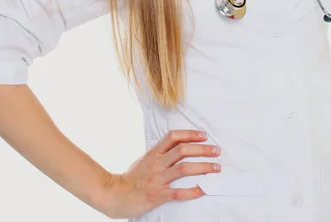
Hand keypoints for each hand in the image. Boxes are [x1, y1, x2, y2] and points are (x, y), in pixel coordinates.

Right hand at [98, 129, 221, 219]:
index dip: (190, 134)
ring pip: (183, 168)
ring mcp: (157, 179)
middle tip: (216, 151)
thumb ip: (159, 154)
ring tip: (216, 167)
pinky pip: (178, 192)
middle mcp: (156, 163)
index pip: (173, 137)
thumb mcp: (144, 160)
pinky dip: (192, 191)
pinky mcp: (157, 195)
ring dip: (202, 167)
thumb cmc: (131, 178)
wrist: (114, 195)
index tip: (204, 135)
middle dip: (202, 149)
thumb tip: (177, 147)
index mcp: (153, 153)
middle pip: (182, 150)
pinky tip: (203, 190)